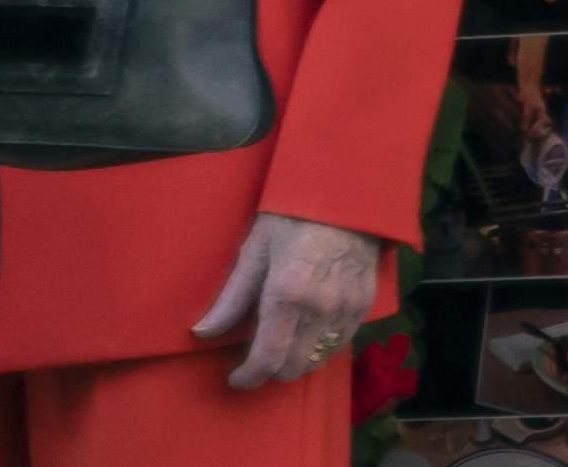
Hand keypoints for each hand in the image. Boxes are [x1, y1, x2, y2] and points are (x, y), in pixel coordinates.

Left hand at [198, 211, 399, 394]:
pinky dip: (321, 344)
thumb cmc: (293, 215)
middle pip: (293, 366)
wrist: (349, 191)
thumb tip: (202, 332)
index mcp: (286, 295)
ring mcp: (346, 306)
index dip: (248, 377)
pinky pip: (341, 340)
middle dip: (271, 370)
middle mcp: (320, 308)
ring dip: (297, 359)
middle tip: (257, 358)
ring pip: (318, 358)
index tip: (236, 377)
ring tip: (284, 343)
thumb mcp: (255, 250)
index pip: (267, 359)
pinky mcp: (365, 301)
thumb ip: (231, 297)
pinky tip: (310, 330)